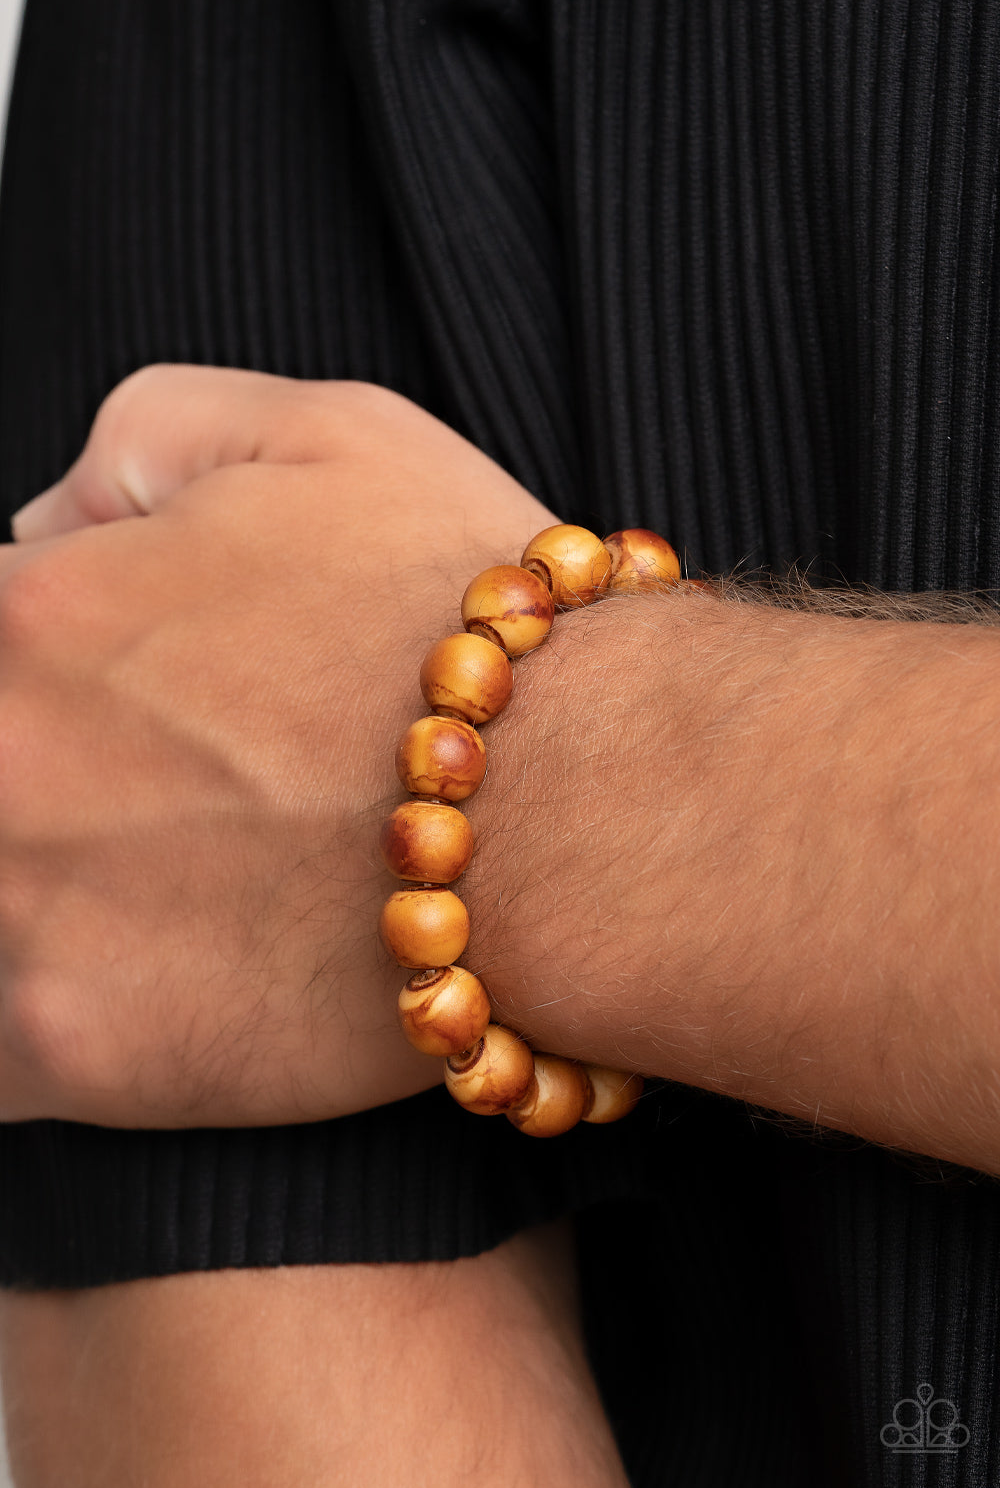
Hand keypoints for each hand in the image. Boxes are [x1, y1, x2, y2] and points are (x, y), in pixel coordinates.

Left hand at [1, 366, 557, 1126]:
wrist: (588, 812)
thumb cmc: (466, 621)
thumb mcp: (316, 433)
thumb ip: (134, 447)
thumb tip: (42, 527)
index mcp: (27, 620)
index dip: (47, 668)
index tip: (107, 699)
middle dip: (52, 774)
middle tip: (151, 788)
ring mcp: (22, 921)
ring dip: (40, 889)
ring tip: (151, 879)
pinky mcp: (74, 1055)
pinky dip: (35, 1015)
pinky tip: (120, 982)